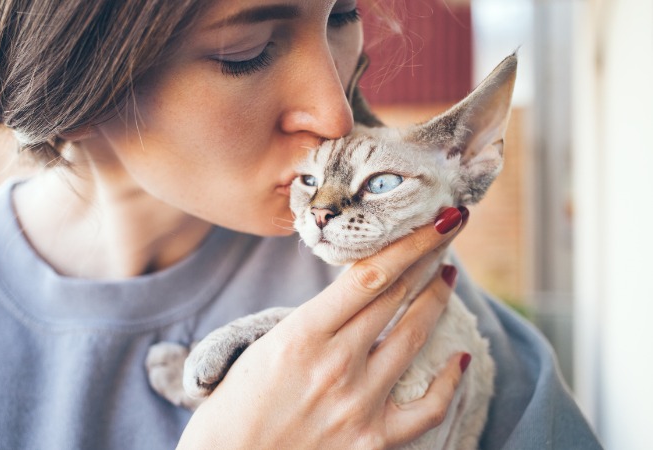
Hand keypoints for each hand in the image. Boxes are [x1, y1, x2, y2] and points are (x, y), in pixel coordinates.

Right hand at [177, 208, 468, 448]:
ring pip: (413, 339)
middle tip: (449, 230)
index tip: (433, 221)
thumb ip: (309, 325)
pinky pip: (428, 408)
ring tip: (446, 279)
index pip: (369, 276)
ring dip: (435, 302)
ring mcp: (358, 405)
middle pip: (396, 297)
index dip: (409, 243)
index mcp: (300, 337)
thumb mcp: (263, 351)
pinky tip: (459, 358)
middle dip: (429, 257)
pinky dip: (450, 381)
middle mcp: (336, 365)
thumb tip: (349, 302)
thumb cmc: (232, 412)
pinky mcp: (372, 441)